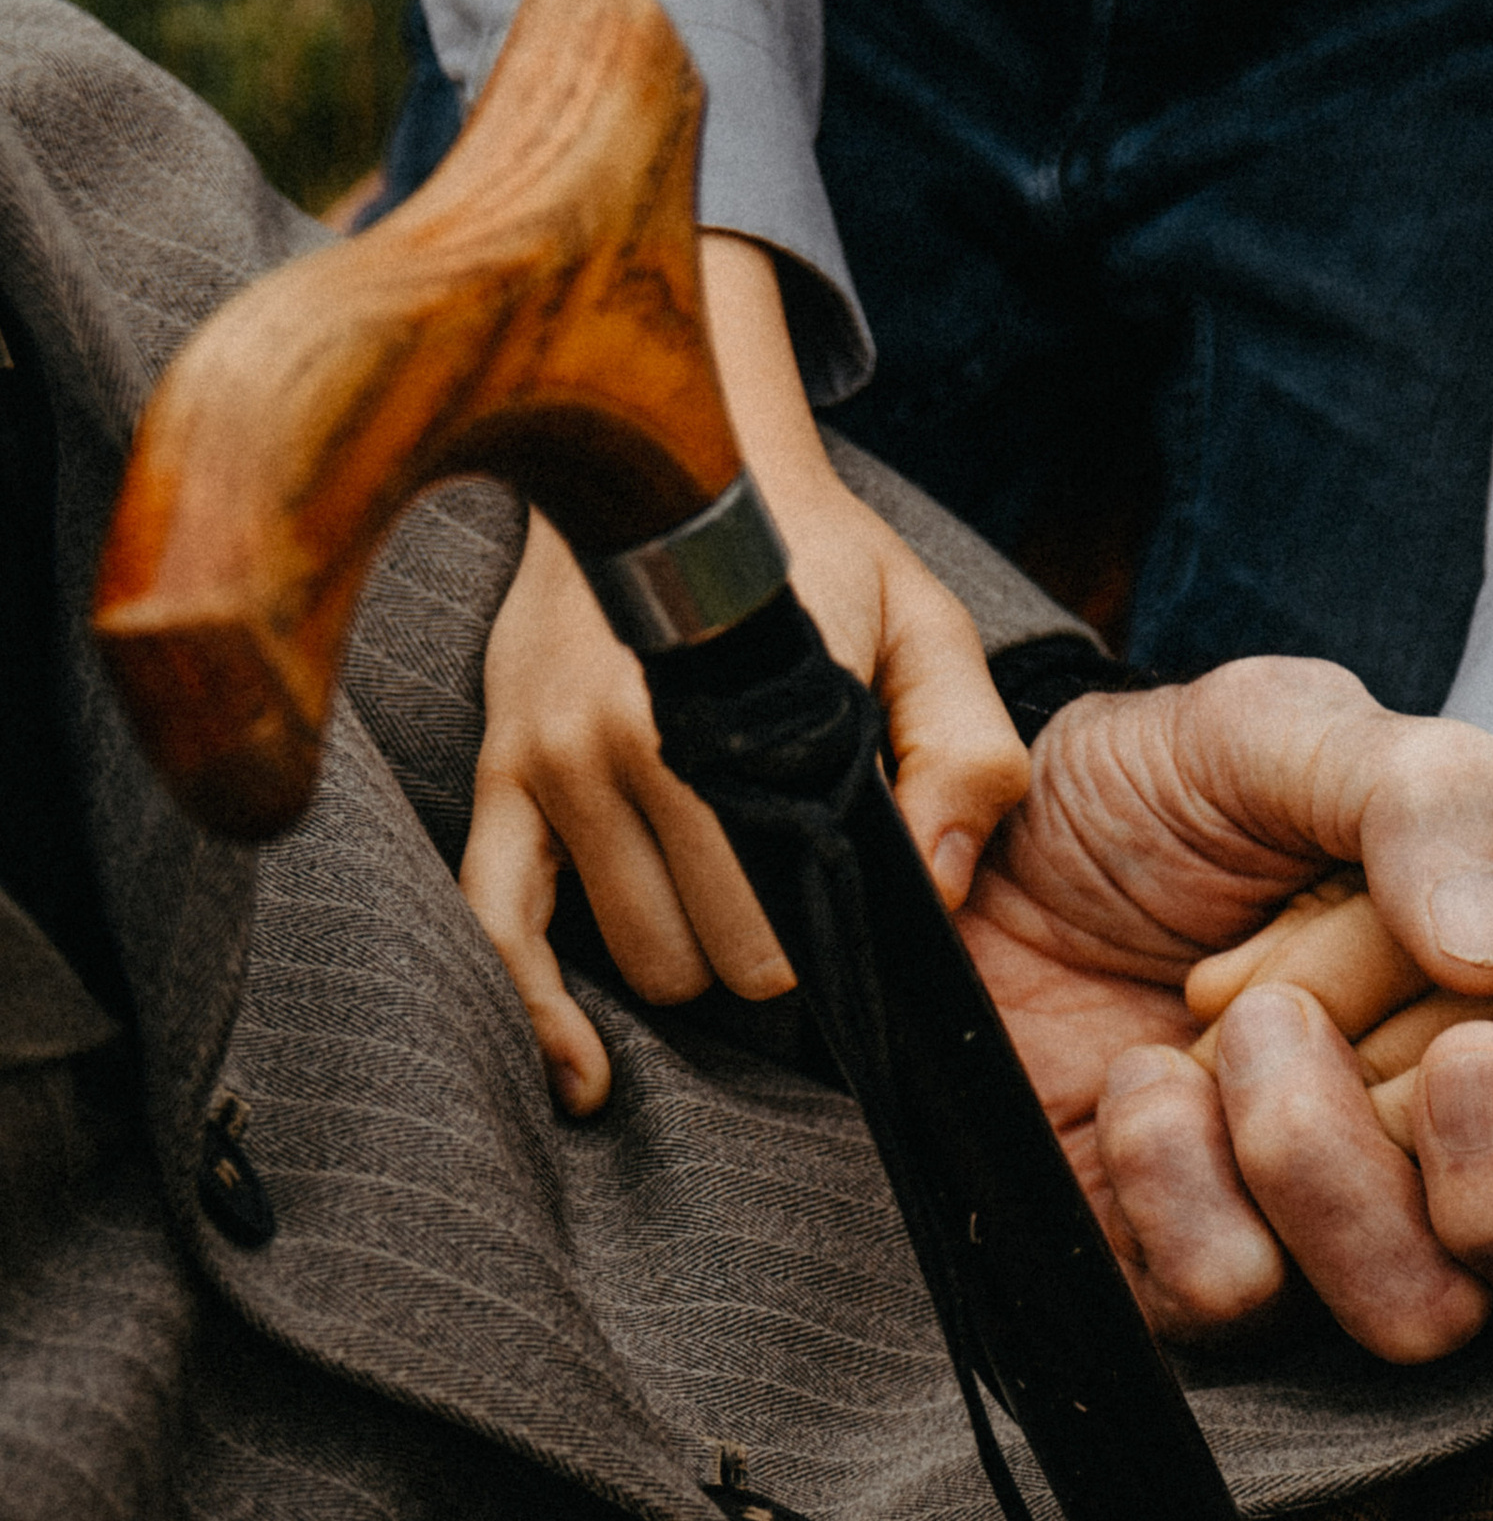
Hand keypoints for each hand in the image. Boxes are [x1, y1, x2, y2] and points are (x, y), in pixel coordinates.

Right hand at [465, 235, 1027, 1116]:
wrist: (666, 442)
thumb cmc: (815, 557)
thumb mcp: (926, 630)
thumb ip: (967, 754)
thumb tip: (936, 890)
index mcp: (746, 711)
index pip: (798, 915)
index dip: (838, 943)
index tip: (856, 926)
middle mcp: (635, 738)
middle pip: (720, 962)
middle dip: (771, 957)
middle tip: (797, 896)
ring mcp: (551, 756)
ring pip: (642, 960)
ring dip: (690, 957)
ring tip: (726, 889)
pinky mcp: (497, 769)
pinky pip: (499, 928)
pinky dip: (542, 1017)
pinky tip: (588, 1078)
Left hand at [963, 659, 1492, 1358]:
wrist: (963, 851)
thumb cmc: (1159, 797)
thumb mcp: (1292, 732)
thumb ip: (1424, 794)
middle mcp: (1463, 1182)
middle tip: (1474, 1067)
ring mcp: (1333, 1253)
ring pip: (1421, 1320)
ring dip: (1345, 1165)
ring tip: (1261, 1020)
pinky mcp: (1196, 1287)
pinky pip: (1238, 1308)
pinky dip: (1188, 1185)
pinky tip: (1146, 1085)